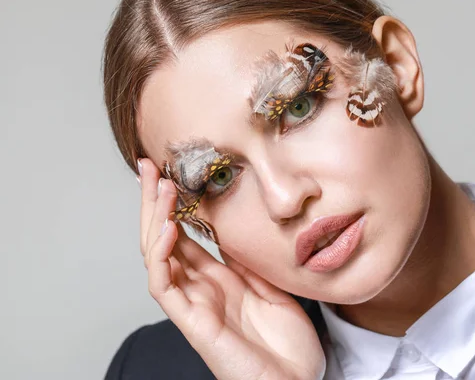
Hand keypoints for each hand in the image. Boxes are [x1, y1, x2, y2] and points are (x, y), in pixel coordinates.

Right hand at [137, 159, 325, 379]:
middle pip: (165, 240)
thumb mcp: (270, 288)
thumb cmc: (287, 345)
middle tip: (148, 168)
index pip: (185, 236)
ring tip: (159, 187)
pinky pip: (164, 287)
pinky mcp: (193, 324)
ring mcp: (193, 306)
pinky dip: (160, 257)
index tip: (171, 173)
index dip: (175, 206)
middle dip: (154, 203)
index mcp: (218, 281)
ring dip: (154, 221)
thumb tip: (232, 229)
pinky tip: (166, 228)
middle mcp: (200, 290)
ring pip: (157, 258)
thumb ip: (247, 262)